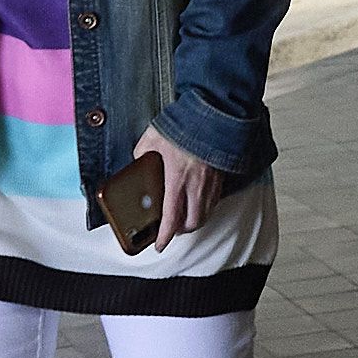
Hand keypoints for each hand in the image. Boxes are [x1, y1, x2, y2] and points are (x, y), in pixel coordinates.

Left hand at [133, 129, 224, 245]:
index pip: (172, 218)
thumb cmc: (184, 125)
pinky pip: (214, 201)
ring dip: (194, 221)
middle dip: (181, 231)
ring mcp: (211, 182)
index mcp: (177, 179)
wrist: (212, 113)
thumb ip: (142, 153)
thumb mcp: (152, 138)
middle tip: (171, 229)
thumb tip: (137, 161)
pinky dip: (205, 207)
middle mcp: (196, 185)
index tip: (160, 244)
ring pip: (205, 214)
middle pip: (192, 223)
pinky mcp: (220, 176)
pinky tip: (198, 201)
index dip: (166, 236)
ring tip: (184, 218)